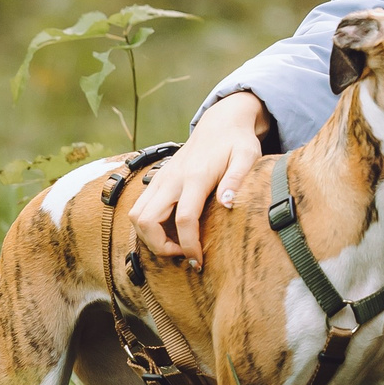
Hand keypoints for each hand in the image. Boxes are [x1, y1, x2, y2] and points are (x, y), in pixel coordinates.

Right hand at [128, 93, 270, 259]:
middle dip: (160, 246)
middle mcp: (172, 178)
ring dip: (150, 237)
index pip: (184, 219)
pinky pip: (140, 208)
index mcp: (195, 177)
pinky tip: (171, 231)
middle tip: (184, 254)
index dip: (189, 245)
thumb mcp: (247, 156)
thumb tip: (227, 204)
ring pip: (136, 215)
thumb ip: (237, 179)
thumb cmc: (237, 142)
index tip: (199, 262)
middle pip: (146, 220)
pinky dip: (148, 226)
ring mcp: (161, 178)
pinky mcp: (158, 180)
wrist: (220, 122)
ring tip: (177, 245)